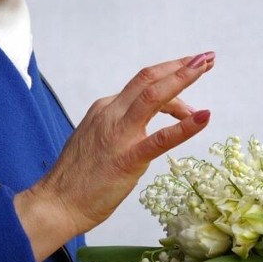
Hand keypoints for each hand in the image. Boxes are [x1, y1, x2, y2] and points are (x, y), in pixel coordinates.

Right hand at [15, 52, 215, 260]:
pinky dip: (184, 126)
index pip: (142, 86)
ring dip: (183, 78)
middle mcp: (110, 114)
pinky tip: (203, 118)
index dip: (170, 78)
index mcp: (104, 110)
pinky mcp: (126, 159)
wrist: (56, 203)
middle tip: (206, 58)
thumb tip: (141, 129)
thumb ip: (117, 129)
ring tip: (206, 67)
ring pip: (154, 96)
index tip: (189, 71)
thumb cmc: (76, 180)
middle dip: (180, 66)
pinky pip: (160, 139)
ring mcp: (118, 135)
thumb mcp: (96, 141)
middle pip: (149, 79)